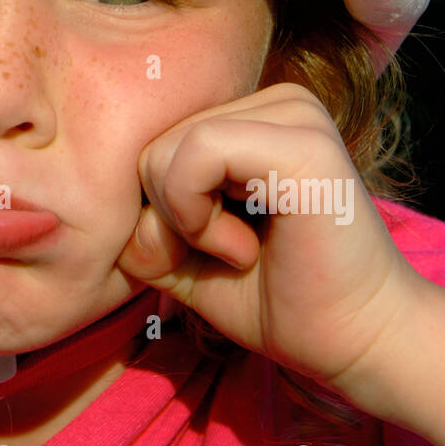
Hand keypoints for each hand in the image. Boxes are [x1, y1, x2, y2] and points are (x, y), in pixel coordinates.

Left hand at [117, 82, 417, 401]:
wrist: (352, 346)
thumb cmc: (273, 299)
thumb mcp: (181, 253)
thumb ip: (138, 216)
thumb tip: (93, 198)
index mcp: (252, 114)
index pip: (153, 138)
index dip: (156, 208)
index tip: (209, 249)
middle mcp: (276, 100)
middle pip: (152, 142)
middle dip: (167, 216)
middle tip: (229, 253)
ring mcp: (293, 114)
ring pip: (165, 148)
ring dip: (185, 221)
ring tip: (242, 250)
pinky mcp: (300, 143)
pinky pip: (194, 154)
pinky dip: (196, 216)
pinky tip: (244, 248)